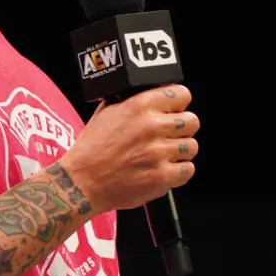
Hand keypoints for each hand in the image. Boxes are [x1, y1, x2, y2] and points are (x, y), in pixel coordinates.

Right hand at [60, 84, 198, 213]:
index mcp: (139, 106)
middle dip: (183, 128)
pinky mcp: (162, 177)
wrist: (83, 181)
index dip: (179, 103)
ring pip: (191, 146)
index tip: (175, 109)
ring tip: (164, 154)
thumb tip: (152, 94)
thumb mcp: (106, 111)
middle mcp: (152, 126)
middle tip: (170, 135)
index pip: (181, 95)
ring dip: (180, 151)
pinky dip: (178, 171)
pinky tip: (163, 169)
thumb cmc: (91, 149)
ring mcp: (159, 153)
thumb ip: (132, 101)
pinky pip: (187, 170)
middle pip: (192, 121)